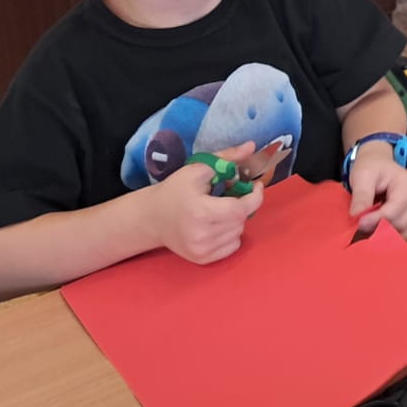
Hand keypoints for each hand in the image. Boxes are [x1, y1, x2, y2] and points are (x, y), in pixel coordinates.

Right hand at [149, 140, 263, 263]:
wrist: (152, 218)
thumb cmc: (175, 190)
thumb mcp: (199, 169)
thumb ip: (227, 157)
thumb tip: (252, 146)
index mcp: (201, 211)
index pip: (241, 208)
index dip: (255, 196)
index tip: (255, 185)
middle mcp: (202, 235)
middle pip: (241, 219)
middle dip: (242, 205)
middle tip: (231, 195)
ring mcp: (202, 250)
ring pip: (239, 233)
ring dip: (236, 219)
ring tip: (220, 209)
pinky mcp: (202, 259)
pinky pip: (232, 246)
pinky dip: (231, 234)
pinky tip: (216, 225)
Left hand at [347, 150, 406, 241]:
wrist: (375, 164)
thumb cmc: (371, 167)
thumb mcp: (362, 175)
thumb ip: (361, 195)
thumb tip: (357, 217)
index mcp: (406, 184)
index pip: (397, 208)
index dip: (378, 219)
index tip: (360, 223)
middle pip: (403, 222)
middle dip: (381, 228)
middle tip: (360, 230)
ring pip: (406, 232)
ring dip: (387, 236)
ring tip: (368, 233)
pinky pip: (404, 235)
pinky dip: (391, 239)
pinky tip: (376, 235)